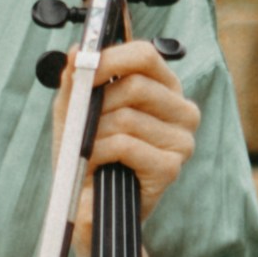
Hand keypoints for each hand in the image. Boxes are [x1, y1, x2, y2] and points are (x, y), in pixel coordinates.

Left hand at [73, 35, 196, 256]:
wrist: (92, 205)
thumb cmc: (88, 153)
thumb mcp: (75, 112)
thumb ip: (76, 82)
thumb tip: (76, 51)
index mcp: (164, 88)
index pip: (146, 55)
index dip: (113, 57)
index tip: (85, 66)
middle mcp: (182, 111)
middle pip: (136, 86)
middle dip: (99, 103)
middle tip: (82, 121)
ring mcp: (182, 140)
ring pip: (127, 117)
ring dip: (95, 134)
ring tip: (88, 149)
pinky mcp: (171, 167)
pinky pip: (126, 145)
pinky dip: (100, 152)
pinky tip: (96, 164)